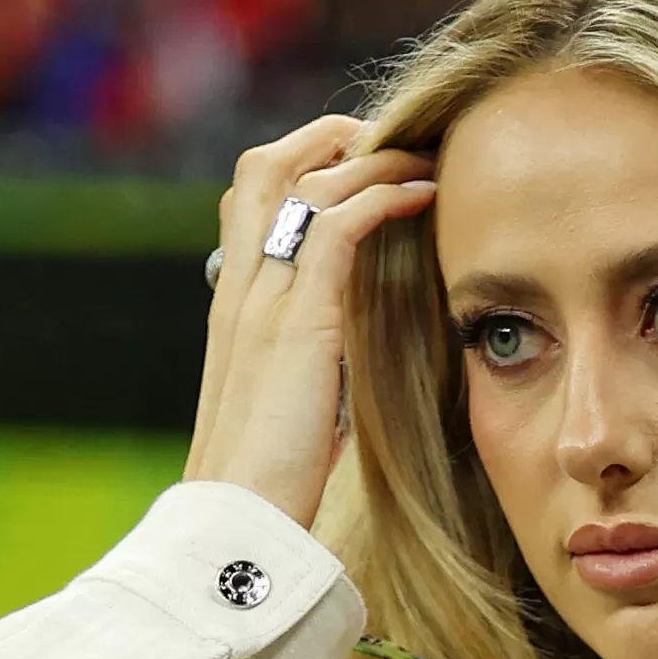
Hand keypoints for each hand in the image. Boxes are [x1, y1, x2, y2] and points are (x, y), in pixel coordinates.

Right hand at [190, 113, 437, 534]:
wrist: (237, 521)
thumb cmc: (267, 481)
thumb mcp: (287, 404)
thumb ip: (305, 364)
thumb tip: (340, 367)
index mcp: (232, 302)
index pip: (250, 196)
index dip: (301, 164)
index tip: (356, 166)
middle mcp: (241, 285)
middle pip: (267, 163)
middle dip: (328, 137)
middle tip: (389, 140)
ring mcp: (265, 297)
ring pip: (308, 180)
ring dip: (372, 158)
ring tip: (424, 160)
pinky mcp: (299, 320)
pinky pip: (339, 224)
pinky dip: (383, 196)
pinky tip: (423, 195)